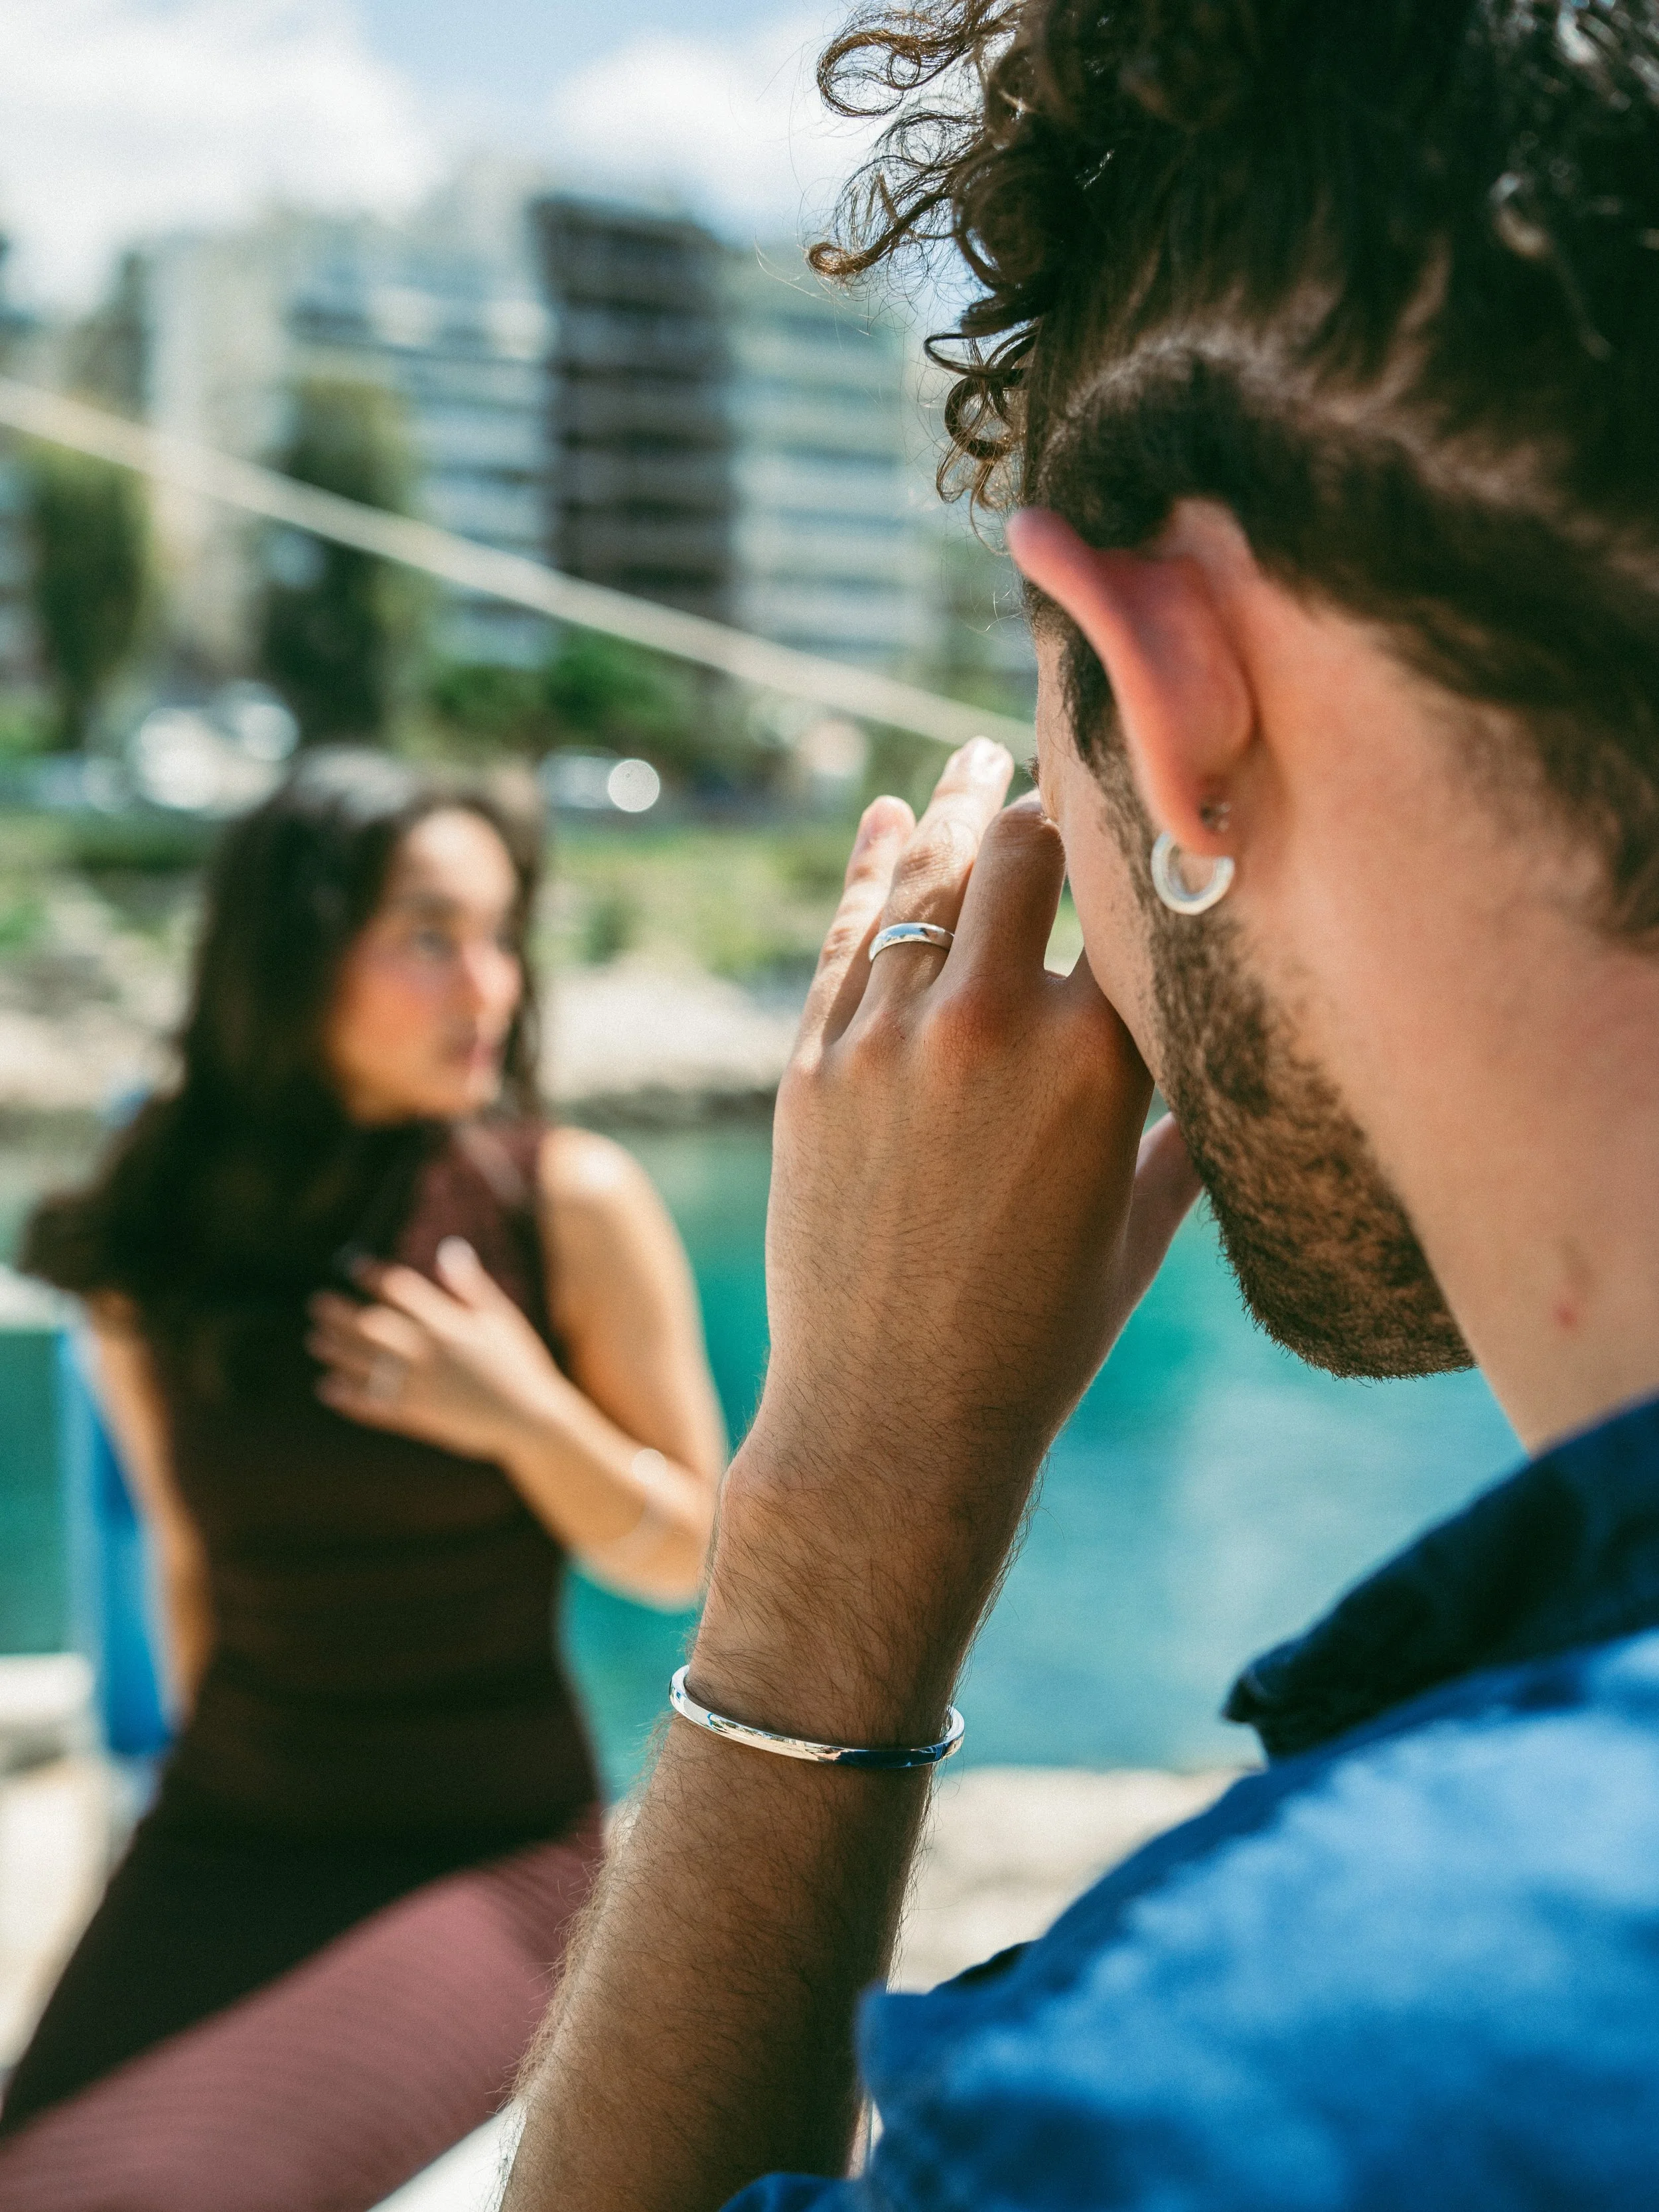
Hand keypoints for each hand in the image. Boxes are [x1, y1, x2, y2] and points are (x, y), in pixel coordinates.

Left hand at [308, 1237, 568, 1464]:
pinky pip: (376, 1405)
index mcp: (450, 1324)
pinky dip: (350, 1397)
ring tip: (316, 1340)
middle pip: (375, 1327)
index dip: (375, 1277)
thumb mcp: (500, 1317)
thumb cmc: (518, 1363)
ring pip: (368, 1365)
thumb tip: (448, 1248)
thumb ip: (470, 1286)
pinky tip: (327, 1388)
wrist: (530, 1418)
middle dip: (343, 1313)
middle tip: (317, 1303)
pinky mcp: (419, 1416)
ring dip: (339, 1352)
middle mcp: (431, 1352)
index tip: (353, 1266)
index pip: (403, 1291)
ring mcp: (422, 1386)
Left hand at [698, 738, 1199, 1736]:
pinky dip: (865, 869)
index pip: (1127, 896)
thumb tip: (1217, 1066)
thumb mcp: (1138, 1229)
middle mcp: (991, 1028)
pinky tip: (883, 820)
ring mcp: (885, 1042)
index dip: (1139, 833)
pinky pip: (844, 939)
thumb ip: (1182, 1131)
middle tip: (1052, 759)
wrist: (890, 1423)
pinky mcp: (808, 1068)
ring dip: (950, 809)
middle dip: (1043, 799)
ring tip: (966, 758)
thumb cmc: (1039, 1341)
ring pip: (922, 878)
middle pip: (1023, 850)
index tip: (1150, 790)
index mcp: (1101, 1064)